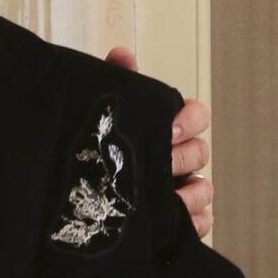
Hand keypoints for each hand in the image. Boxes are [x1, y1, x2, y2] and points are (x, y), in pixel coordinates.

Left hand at [105, 46, 212, 238]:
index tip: (169, 129)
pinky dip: (195, 223)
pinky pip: (202, 222)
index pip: (197, 115)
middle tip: (162, 164)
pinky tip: (176, 222)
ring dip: (192, 192)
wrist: (72, 199)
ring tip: (170, 197)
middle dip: (183, 157)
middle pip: (201, 152)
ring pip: (205, 188)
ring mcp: (181, 190)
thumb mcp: (101, 114)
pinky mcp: (178, 222)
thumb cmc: (94, 149)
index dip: (189, 120)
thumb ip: (115, 81)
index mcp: (166, 128)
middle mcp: (178, 157)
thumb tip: (123, 54)